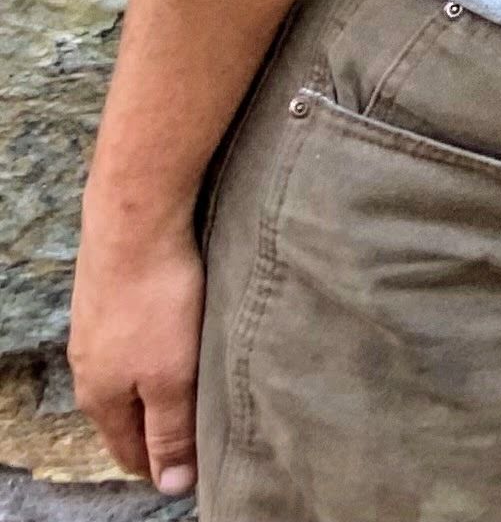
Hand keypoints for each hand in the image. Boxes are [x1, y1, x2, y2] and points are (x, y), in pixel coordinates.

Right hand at [67, 219, 203, 497]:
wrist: (135, 221)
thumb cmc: (156, 301)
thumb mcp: (171, 377)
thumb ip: (171, 430)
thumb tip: (172, 486)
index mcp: (100, 398)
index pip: (129, 451)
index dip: (161, 465)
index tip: (195, 471)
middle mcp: (90, 367)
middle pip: (128, 415)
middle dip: (161, 429)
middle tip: (203, 434)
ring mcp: (96, 330)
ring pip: (131, 375)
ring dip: (162, 387)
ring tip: (199, 389)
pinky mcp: (111, 298)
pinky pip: (136, 339)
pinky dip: (160, 350)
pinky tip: (182, 338)